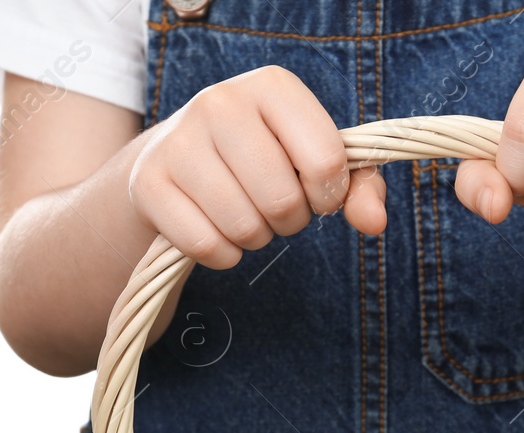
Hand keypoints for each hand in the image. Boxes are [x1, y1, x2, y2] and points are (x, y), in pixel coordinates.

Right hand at [127, 66, 386, 268]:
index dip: (330, 195)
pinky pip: (207, 246)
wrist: (176, 162)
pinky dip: (222, 255)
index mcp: (272, 87)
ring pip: (244, 227)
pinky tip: (218, 231)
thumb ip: (359, 188)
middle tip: (276, 208)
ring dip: (256, 238)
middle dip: (289, 221)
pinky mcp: (149, 183)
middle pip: (283, 201)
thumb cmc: (263, 160)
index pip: (327, 160)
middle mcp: (221, 102)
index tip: (317, 193)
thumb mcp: (316, 162)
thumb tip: (374, 223)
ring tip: (247, 215)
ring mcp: (179, 142)